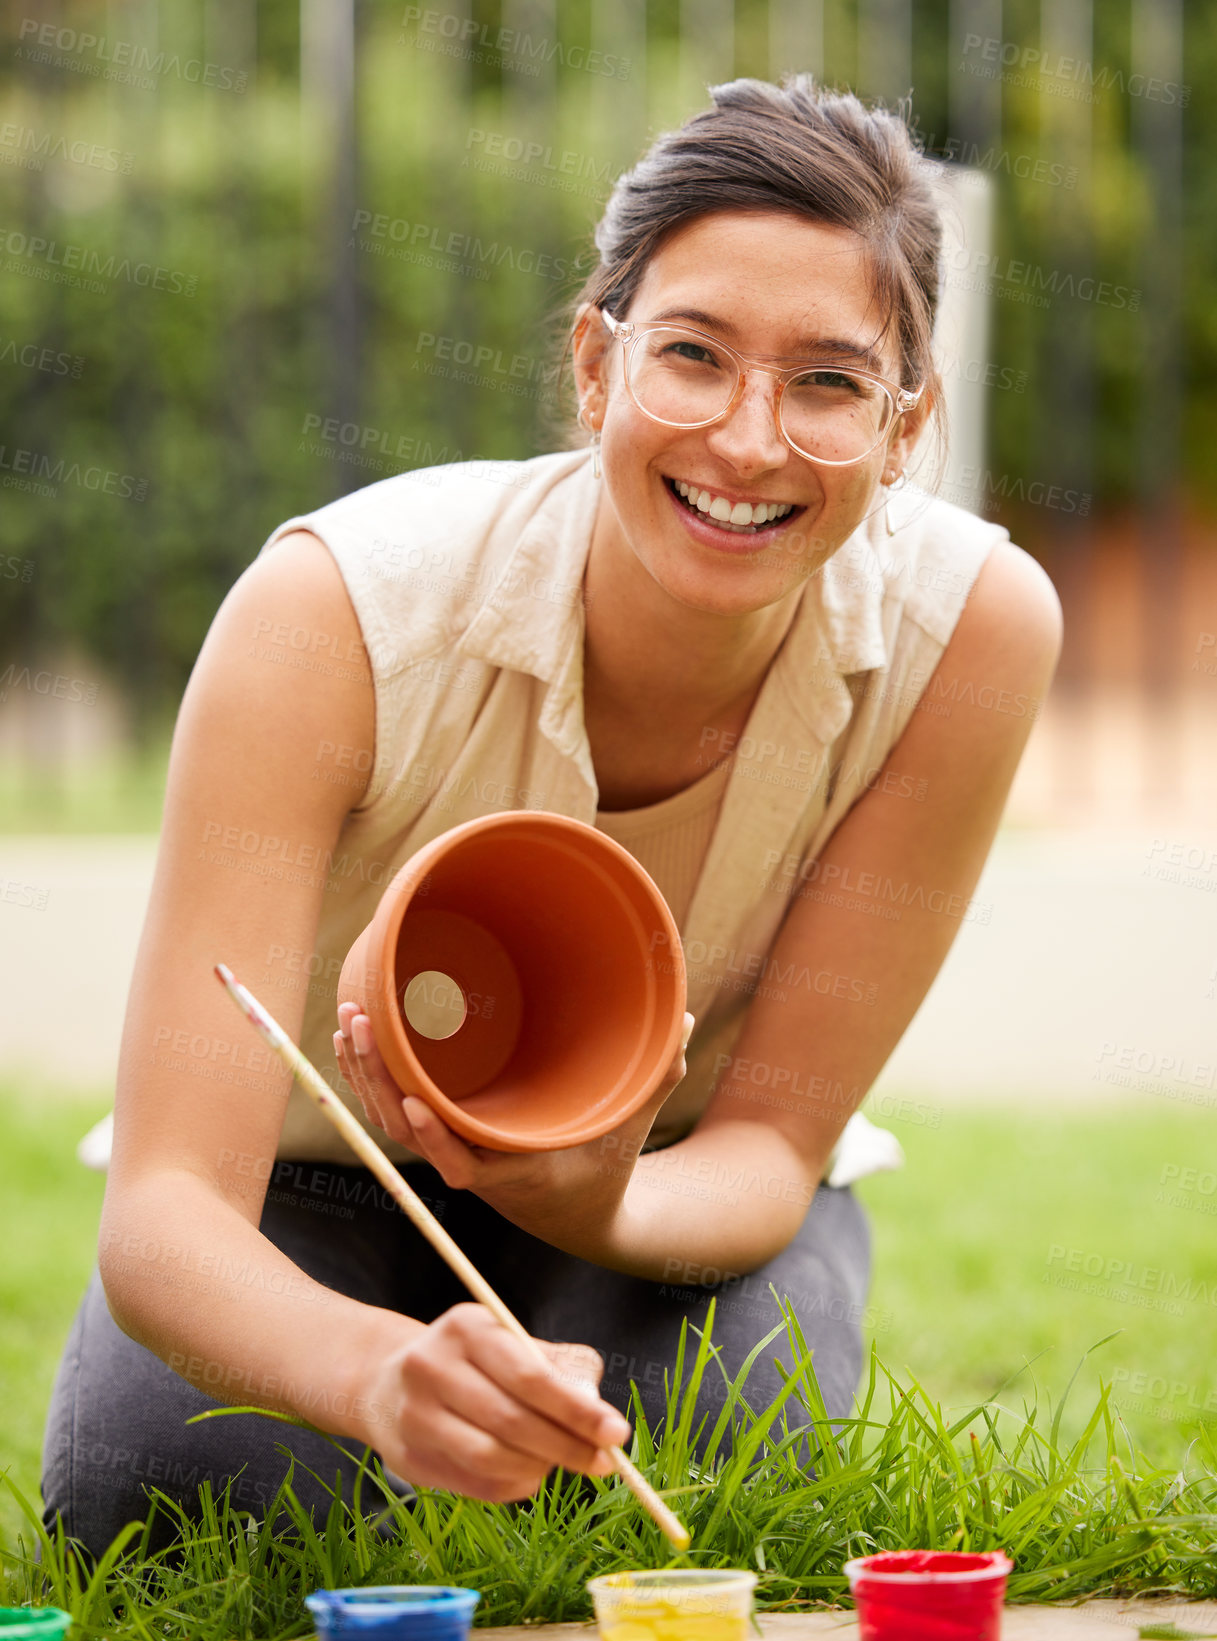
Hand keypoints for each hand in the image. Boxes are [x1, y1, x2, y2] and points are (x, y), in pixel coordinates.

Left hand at [333, 1003, 693, 1234]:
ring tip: (350, 1017)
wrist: (574, 1212)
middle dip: (377, 1080)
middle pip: (407, 1131)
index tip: (411, 1102)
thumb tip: (683, 1019)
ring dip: (363, 1074)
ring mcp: (449, 1150)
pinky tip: (354, 1038)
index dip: (433, 1136)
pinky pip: (391, 1114)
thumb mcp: (631, 1125)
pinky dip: (368, 1080)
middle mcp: (471, 1164)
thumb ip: (655, 1078)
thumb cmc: (603, 1165)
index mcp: (513, 1170)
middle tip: (363, 1022)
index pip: (461, 1161)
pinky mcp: (438, 1137)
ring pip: (389, 1121)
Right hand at [355, 1302, 630, 1501]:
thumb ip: (562, 1368)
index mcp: (465, 1327)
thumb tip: (596, 1411)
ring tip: (559, 1461)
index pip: (529, 1376)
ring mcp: (414, 1415)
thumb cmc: (472, 1360)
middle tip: (603, 1462)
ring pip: (491, 1457)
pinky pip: (475, 1483)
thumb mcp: (513, 1343)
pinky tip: (529, 1472)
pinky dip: (513, 1483)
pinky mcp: (408, 1458)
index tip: (616, 1433)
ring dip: (539, 1467)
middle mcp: (431, 1367)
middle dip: (566, 1445)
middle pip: (511, 1420)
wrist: (386, 1382)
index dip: (576, 1410)